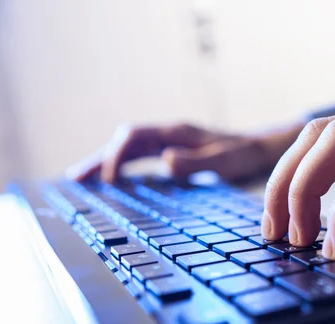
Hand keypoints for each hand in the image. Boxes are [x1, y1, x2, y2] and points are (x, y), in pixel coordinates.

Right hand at [69, 122, 303, 182]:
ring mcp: (169, 141)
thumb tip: (165, 161)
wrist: (258, 148)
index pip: (134, 137)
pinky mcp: (172, 151)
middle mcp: (168, 134)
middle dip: (99, 158)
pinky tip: (112, 180)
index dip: (117, 156)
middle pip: (123, 140)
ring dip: (105, 161)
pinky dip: (121, 166)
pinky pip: (139, 156)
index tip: (109, 180)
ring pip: (128, 148)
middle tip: (76, 179)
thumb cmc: (243, 155)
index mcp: (176, 133)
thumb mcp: (223, 161)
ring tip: (81, 179)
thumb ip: (195, 162)